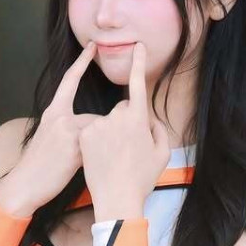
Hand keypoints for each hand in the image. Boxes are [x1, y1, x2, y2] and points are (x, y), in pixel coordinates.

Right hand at [0, 41, 101, 210]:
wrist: (25, 185)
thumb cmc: (39, 166)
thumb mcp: (49, 138)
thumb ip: (68, 128)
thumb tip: (89, 128)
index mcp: (52, 112)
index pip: (69, 80)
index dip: (82, 62)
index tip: (93, 46)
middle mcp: (59, 116)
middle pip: (97, 117)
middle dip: (103, 136)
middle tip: (96, 157)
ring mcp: (67, 130)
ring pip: (100, 132)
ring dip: (101, 149)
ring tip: (89, 166)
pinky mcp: (75, 145)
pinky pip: (98, 145)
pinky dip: (100, 156)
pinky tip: (92, 168)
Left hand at [78, 42, 169, 215]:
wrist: (116, 199)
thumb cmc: (142, 179)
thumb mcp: (162, 154)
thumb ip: (158, 130)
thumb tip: (150, 119)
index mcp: (138, 119)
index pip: (138, 85)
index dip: (138, 64)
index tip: (138, 46)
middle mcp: (117, 117)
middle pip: (122, 110)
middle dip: (126, 123)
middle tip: (130, 150)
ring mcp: (98, 125)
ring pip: (106, 121)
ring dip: (110, 133)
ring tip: (115, 159)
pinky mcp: (83, 136)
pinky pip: (92, 131)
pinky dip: (96, 141)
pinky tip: (102, 158)